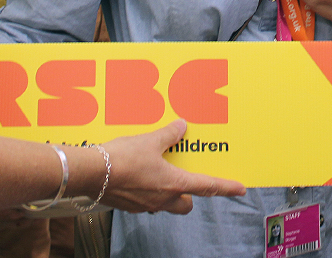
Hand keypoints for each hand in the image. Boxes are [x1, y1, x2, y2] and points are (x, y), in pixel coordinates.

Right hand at [99, 120, 245, 213]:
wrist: (90, 173)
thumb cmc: (122, 159)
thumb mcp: (151, 140)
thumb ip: (169, 134)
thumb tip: (181, 126)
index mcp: (174, 184)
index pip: (208, 186)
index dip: (226, 187)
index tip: (241, 189)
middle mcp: (162, 199)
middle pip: (186, 203)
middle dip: (191, 193)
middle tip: (189, 176)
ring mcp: (145, 205)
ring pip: (166, 204)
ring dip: (169, 191)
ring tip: (164, 171)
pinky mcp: (129, 204)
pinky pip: (147, 200)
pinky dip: (149, 190)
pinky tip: (141, 174)